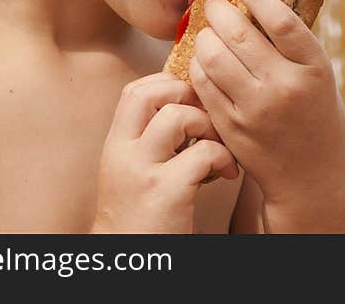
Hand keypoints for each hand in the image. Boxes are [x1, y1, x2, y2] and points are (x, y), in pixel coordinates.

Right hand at [91, 73, 238, 233]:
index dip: (167, 84)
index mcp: (116, 145)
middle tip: (206, 116)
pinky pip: (204, 153)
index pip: (135, 91)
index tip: (191, 99)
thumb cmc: (140, 217)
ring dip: (208, 124)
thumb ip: (150, 141)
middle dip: (186, 94)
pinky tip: (228, 172)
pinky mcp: (167, 191)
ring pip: (178, 116)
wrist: (129, 261)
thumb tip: (188, 108)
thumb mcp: (133, 172)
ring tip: (218, 145)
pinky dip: (225, 157)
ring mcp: (143, 171)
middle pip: (150, 94)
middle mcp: (123, 153)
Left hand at [189, 0, 344, 210]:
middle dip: (218, 11)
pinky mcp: (231, 126)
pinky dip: (197, 66)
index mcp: (314, 69)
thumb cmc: (315, 115)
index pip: (281, 20)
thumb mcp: (319, 76)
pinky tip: (204, 61)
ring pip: (212, 57)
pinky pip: (202, 84)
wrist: (311, 176)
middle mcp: (285, 88)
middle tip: (213, 3)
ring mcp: (255, 110)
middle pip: (238, 34)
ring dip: (204, 38)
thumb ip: (292, 44)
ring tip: (208, 33)